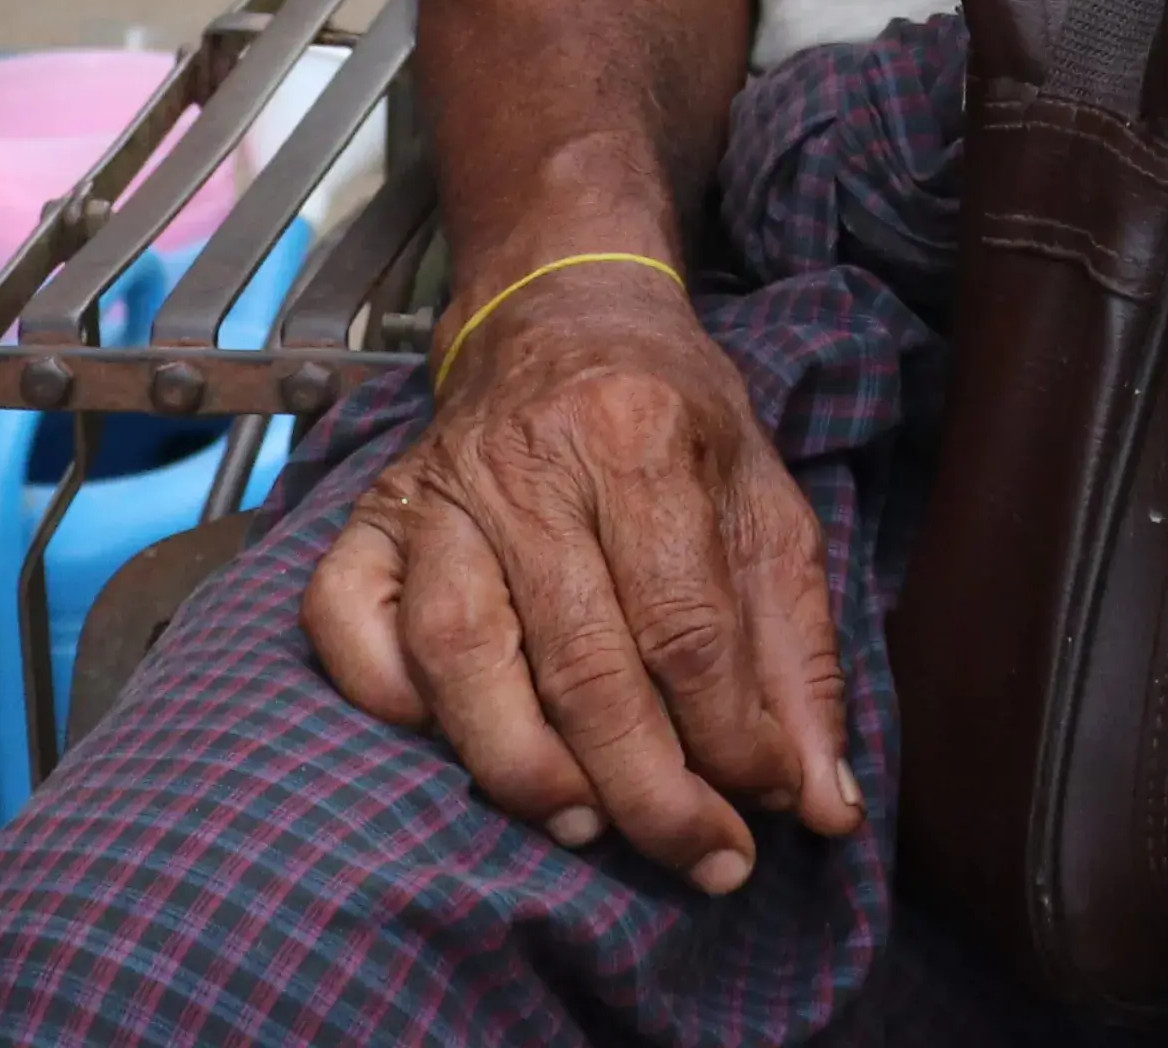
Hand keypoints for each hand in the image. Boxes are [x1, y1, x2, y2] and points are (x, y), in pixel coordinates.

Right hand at [307, 262, 859, 890]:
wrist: (561, 311)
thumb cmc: (672, 418)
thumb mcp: (765, 503)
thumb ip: (799, 652)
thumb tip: (823, 800)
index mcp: (641, 438)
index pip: (685, 624)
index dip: (730, 737)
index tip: (764, 809)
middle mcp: (528, 464)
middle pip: (581, 659)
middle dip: (645, 786)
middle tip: (698, 857)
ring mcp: (436, 492)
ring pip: (458, 653)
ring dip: (520, 764)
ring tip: (583, 826)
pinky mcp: (370, 517)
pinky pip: (344, 620)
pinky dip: (383, 695)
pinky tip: (445, 745)